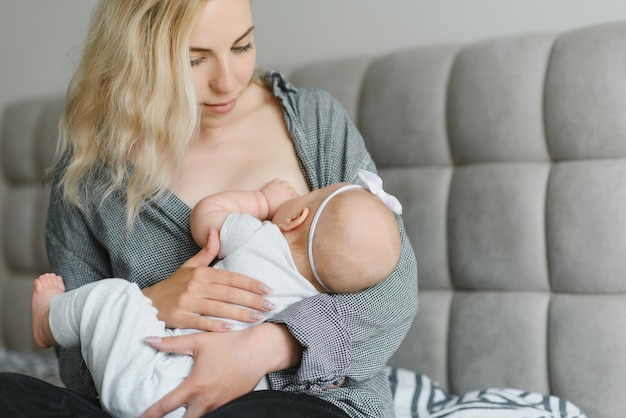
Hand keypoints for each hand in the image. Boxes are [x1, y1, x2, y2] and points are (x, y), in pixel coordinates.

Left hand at [140, 323, 301, 417]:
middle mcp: (206, 400)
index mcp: (195, 386)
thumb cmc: (229, 343)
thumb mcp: (199, 341)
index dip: (151, 415)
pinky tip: (203, 407)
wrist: (260, 351)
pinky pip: (216, 413)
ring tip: (182, 413)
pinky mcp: (232, 404)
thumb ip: (172, 343)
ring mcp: (221, 404)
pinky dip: (207, 413)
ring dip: (191, 417)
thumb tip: (149, 340)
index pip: (166, 406)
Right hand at [142, 228, 273, 330]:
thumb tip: (216, 230)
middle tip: (270, 306)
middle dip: (251, 300)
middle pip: (228, 293)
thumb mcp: (189, 266)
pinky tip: (231, 329)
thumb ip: (206, 251)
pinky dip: (216, 326)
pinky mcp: (180, 317)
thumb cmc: (173, 285)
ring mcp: (187, 302)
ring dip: (240, 314)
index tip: (267, 289)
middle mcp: (195, 286)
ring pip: (218, 308)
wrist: (146, 303)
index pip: (230, 277)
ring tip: (257, 318)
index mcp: (201, 273)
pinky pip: (201, 322)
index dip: (250, 283)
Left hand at [261, 179, 298, 216]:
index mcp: (290, 200)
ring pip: (286, 183)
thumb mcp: (282, 212)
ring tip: (280, 189)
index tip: (290, 199)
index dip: (293, 198)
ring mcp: (280, 186)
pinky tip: (274, 186)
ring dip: (284, 186)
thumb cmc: (270, 211)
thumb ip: (288, 208)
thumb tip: (290, 208)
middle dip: (290, 192)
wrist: (261, 205)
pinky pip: (278, 180)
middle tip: (285, 195)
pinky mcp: (274, 183)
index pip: (297, 196)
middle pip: (292, 189)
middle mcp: (287, 192)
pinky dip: (277, 183)